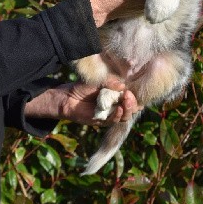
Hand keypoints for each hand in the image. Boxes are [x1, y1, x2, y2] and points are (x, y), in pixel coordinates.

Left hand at [24, 78, 140, 125]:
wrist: (67, 97)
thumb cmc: (83, 88)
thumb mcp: (99, 81)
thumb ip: (111, 82)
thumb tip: (123, 85)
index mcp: (116, 96)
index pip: (131, 98)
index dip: (135, 96)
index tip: (133, 90)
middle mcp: (115, 106)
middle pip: (131, 109)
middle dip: (132, 103)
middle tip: (129, 95)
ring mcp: (109, 114)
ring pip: (124, 116)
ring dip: (127, 109)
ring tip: (126, 101)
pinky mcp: (101, 122)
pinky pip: (113, 121)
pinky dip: (117, 115)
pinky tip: (119, 109)